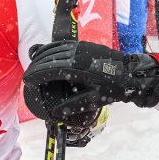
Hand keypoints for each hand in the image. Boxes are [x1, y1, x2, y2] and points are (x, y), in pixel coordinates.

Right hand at [22, 41, 158, 121]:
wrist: (131, 72)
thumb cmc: (113, 88)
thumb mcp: (94, 100)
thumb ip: (73, 106)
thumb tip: (54, 114)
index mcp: (78, 69)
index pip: (50, 70)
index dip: (36, 75)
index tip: (27, 81)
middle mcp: (77, 54)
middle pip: (49, 58)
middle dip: (36, 67)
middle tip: (27, 77)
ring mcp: (81, 47)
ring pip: (54, 49)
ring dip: (41, 57)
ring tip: (32, 65)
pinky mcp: (84, 44)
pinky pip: (62, 44)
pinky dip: (50, 48)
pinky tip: (44, 53)